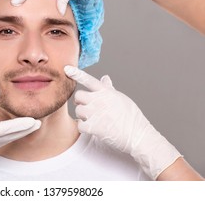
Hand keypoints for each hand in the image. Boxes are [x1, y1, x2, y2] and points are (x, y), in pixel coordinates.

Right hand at [0, 89, 40, 168]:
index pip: (1, 130)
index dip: (18, 125)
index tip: (31, 120)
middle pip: (6, 137)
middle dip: (23, 130)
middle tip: (38, 122)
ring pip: (4, 140)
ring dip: (19, 133)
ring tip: (32, 125)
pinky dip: (11, 135)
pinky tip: (18, 130)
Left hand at [64, 65, 180, 179]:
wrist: (138, 135)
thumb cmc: (131, 117)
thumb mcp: (121, 98)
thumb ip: (109, 89)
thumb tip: (105, 77)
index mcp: (106, 92)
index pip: (89, 80)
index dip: (77, 74)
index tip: (66, 69)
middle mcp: (100, 100)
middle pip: (78, 96)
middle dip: (80, 102)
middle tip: (87, 108)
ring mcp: (96, 113)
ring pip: (78, 111)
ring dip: (82, 116)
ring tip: (94, 119)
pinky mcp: (94, 127)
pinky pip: (80, 125)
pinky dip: (84, 128)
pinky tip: (93, 128)